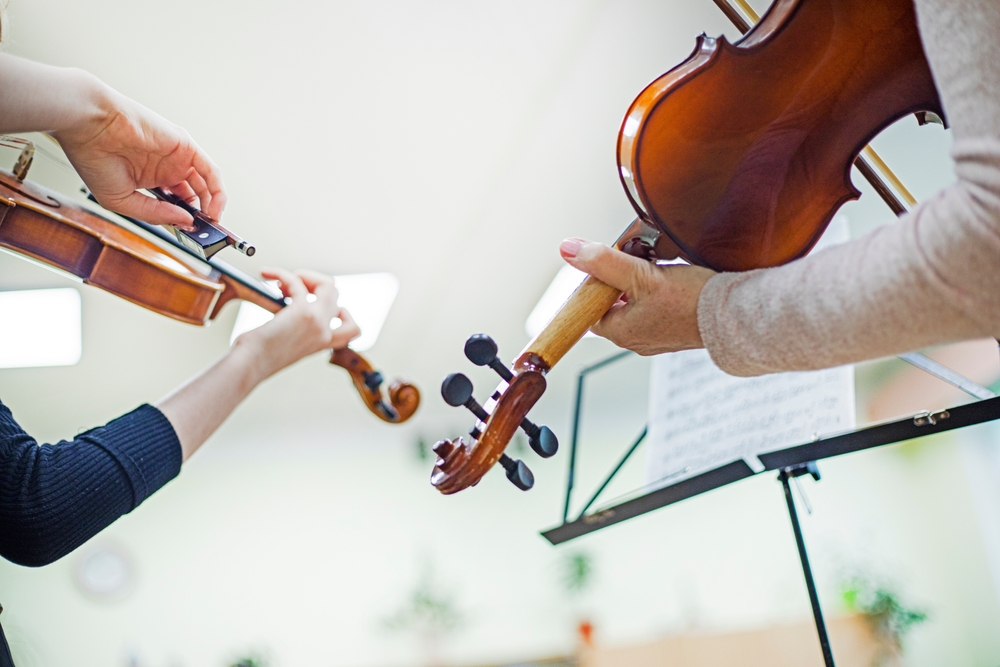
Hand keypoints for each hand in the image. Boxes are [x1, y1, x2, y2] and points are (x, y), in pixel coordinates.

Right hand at [52, 83, 225, 229]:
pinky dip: (217, 192)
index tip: (191, 236)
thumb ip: (155, 214)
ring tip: (209, 225)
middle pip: (195, 195)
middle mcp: (166, 168)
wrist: (88, 125)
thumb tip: (185, 222)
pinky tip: (213, 210)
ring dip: (212, 207)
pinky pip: (211, 171)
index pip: (178, 202)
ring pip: (206, 185)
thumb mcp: (122, 200)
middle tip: (204, 233)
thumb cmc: (94, 157)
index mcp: (150, 179)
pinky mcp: (186, 146)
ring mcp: (177, 157)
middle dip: (201, 216)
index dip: (185, 220)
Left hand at [235, 268, 360, 379]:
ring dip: (305, 276)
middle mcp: (324, 332)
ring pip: (328, 284)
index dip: (340, 311)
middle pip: (336, 295)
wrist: (251, 365)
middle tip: (289, 288)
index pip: (351, 329)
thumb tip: (287, 303)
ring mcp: (317, 321)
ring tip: (282, 282)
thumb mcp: (286, 346)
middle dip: (313, 283)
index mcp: (321, 343)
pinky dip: (281, 274)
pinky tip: (267, 274)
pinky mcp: (302, 311)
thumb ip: (296, 330)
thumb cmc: (258, 358)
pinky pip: (297, 281)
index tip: (316, 303)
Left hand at [559, 238, 714, 354]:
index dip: (594, 285)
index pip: (590, 309)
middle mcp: (637, 340)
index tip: (605, 266)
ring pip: (635, 304)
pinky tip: (671, 278)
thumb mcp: (640, 275)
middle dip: (618, 281)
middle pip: (612, 305)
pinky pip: (657, 307)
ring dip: (639, 284)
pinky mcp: (676, 329)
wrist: (736, 315)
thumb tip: (569, 250)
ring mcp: (658, 336)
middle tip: (633, 261)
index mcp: (621, 333)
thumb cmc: (692, 302)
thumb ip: (604, 261)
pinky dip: (658, 291)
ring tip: (653, 267)